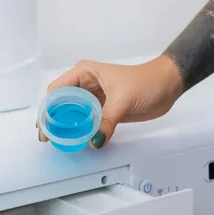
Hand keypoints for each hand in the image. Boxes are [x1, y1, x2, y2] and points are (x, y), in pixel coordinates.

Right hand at [37, 55, 183, 148]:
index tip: (45, 126)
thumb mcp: (123, 99)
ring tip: (57, 141)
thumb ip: (107, 120)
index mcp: (84, 73)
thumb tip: (94, 141)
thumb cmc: (146, 82)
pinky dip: (79, 130)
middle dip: (52, 120)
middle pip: (60, 103)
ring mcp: (93, 97)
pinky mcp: (102, 109)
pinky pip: (85, 120)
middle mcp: (84, 84)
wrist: (168, 85)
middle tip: (46, 138)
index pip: (57, 91)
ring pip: (71, 113)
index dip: (48, 108)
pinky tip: (75, 140)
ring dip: (65, 126)